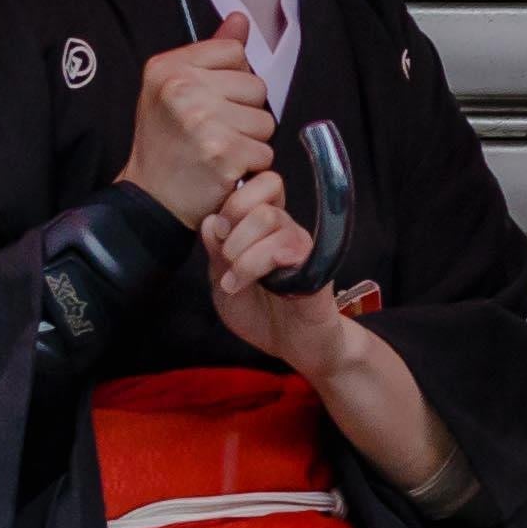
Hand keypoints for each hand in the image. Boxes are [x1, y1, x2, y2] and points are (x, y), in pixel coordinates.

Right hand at [126, 22, 271, 225]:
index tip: (209, 101)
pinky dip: (251, 165)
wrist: (150, 199)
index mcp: (168, 67)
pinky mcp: (223, 154)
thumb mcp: (174, 88)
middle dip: (243, 111)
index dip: (231, 79)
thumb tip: (240, 19)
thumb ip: (211, 52)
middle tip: (213, 131)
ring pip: (265, 120)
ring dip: (250, 140)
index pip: (235, 52)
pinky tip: (225, 169)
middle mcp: (183, 89)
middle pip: (256, 85)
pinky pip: (264, 151)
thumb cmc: (165, 143)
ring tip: (219, 149)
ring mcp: (203, 121)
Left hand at [204, 166, 366, 375]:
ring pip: (271, 218)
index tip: (219, 231)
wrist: (291, 345)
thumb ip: (216, 253)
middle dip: (234, 221)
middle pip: (266, 187)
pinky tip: (249, 284)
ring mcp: (301, 243)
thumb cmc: (260, 313)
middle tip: (225, 256)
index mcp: (263, 225)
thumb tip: (210, 220)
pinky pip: (288, 246)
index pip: (259, 182)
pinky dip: (257, 264)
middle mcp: (285, 227)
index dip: (234, 199)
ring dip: (242, 251)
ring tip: (233, 281)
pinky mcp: (316, 264)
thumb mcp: (222, 282)